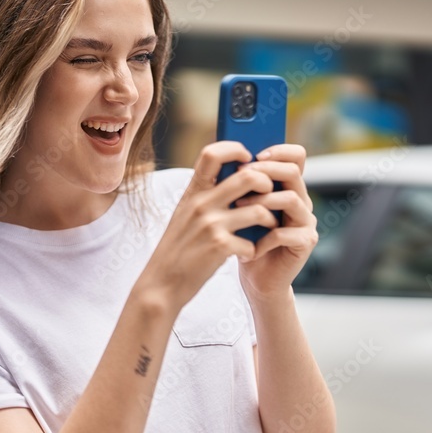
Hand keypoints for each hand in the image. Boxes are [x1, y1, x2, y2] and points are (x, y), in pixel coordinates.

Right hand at [137, 141, 279, 308]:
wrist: (161, 283)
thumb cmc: (178, 248)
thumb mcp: (185, 213)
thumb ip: (205, 195)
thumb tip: (234, 176)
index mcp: (193, 192)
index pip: (212, 153)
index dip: (235, 149)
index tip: (249, 157)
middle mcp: (201, 204)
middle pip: (247, 177)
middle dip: (267, 183)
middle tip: (270, 193)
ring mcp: (211, 225)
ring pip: (259, 210)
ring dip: (270, 220)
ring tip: (267, 227)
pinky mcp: (219, 247)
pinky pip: (252, 242)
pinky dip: (254, 250)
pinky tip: (247, 254)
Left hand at [233, 144, 317, 299]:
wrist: (257, 279)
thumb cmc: (247, 241)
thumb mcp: (242, 208)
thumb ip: (242, 186)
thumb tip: (225, 161)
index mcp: (288, 188)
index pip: (296, 157)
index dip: (278, 151)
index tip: (255, 156)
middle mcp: (302, 201)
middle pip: (293, 172)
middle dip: (264, 172)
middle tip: (241, 177)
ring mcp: (306, 222)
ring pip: (291, 199)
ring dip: (262, 202)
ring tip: (238, 210)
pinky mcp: (306, 242)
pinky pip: (286, 232)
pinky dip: (264, 239)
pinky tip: (249, 247)